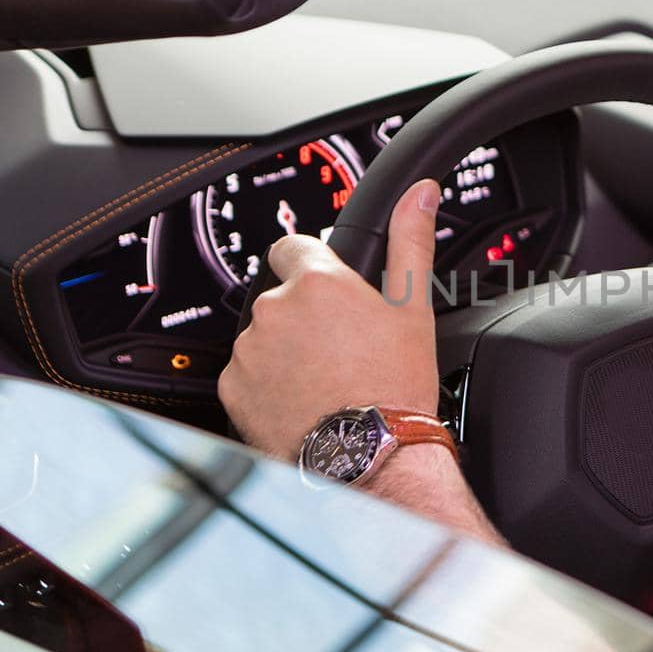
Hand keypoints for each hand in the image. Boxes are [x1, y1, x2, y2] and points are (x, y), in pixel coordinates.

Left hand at [219, 179, 442, 459]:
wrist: (370, 457)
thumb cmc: (394, 387)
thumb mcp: (413, 308)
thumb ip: (410, 240)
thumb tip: (420, 194)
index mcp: (317, 282)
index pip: (295, 246)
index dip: (315, 268)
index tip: (332, 294)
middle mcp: (275, 310)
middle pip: (282, 298)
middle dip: (305, 317)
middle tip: (341, 349)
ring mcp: (250, 350)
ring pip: (264, 337)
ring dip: (285, 351)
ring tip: (324, 380)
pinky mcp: (232, 388)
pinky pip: (246, 375)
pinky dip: (267, 385)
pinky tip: (302, 400)